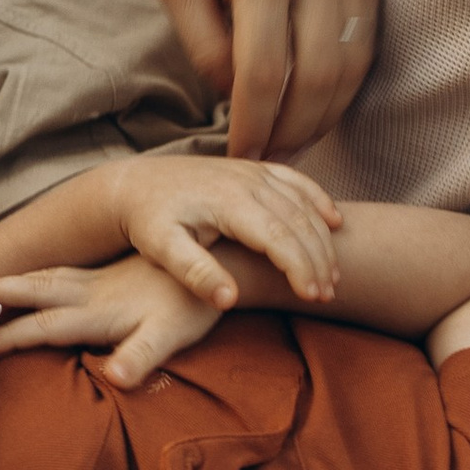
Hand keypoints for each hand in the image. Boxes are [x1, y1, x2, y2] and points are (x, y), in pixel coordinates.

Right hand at [0, 253, 224, 391]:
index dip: (8, 336)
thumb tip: (115, 378)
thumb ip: (141, 355)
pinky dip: (33, 278)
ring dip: (8, 283)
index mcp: (98, 309)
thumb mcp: (172, 336)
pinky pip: (57, 274)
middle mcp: (91, 290)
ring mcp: (99, 280)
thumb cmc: (195, 306)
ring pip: (42, 278)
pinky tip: (30, 282)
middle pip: (31, 290)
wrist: (222, 262)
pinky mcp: (109, 276)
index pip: (43, 324)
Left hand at [112, 153, 340, 309]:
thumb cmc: (147, 221)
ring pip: (304, 203)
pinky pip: (297, 181)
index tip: (313, 296)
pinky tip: (335, 222)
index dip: (301, 268)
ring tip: (331, 275)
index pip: (279, 237)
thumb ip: (195, 273)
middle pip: (299, 221)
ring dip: (324, 238)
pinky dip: (320, 200)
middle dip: (319, 259)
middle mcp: (246, 180)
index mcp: (227, 201)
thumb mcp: (161, 250)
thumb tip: (229, 300)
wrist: (134, 185)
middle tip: (327, 295)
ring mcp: (252, 171)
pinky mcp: (253, 169)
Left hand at [155, 0, 380, 157]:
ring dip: (322, 116)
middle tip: (267, 157)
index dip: (254, 126)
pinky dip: (343, 85)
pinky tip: (313, 102)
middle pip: (317, 80)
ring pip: (351, 70)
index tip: (238, 155)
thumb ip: (201, 42)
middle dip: (292, 131)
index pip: (265, 72)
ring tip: (290, 137)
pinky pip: (365, 45)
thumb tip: (236, 96)